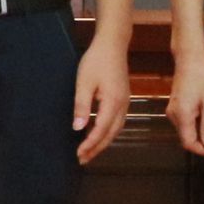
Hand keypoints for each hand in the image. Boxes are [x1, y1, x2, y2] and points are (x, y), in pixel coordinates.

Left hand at [71, 33, 131, 164]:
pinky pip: (117, 121)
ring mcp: (125, 102)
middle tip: (82, 159)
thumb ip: (81, 106)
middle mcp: (123, 105)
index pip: (101, 130)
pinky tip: (99, 134)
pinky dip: (108, 132)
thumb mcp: (84, 82)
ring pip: (116, 129)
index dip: (90, 144)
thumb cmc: (96, 60)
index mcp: (113, 102)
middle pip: (111, 134)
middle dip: (97, 148)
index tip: (79, 154)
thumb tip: (77, 128)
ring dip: (103, 142)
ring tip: (89, 151)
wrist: (112, 44)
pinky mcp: (124, 98)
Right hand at [169, 47, 203, 156]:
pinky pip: (185, 122)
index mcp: (182, 115)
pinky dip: (197, 124)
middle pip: (187, 139)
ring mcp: (172, 111)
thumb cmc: (202, 76)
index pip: (189, 144)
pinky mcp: (175, 107)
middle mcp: (173, 116)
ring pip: (186, 131)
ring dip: (201, 132)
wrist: (190, 58)